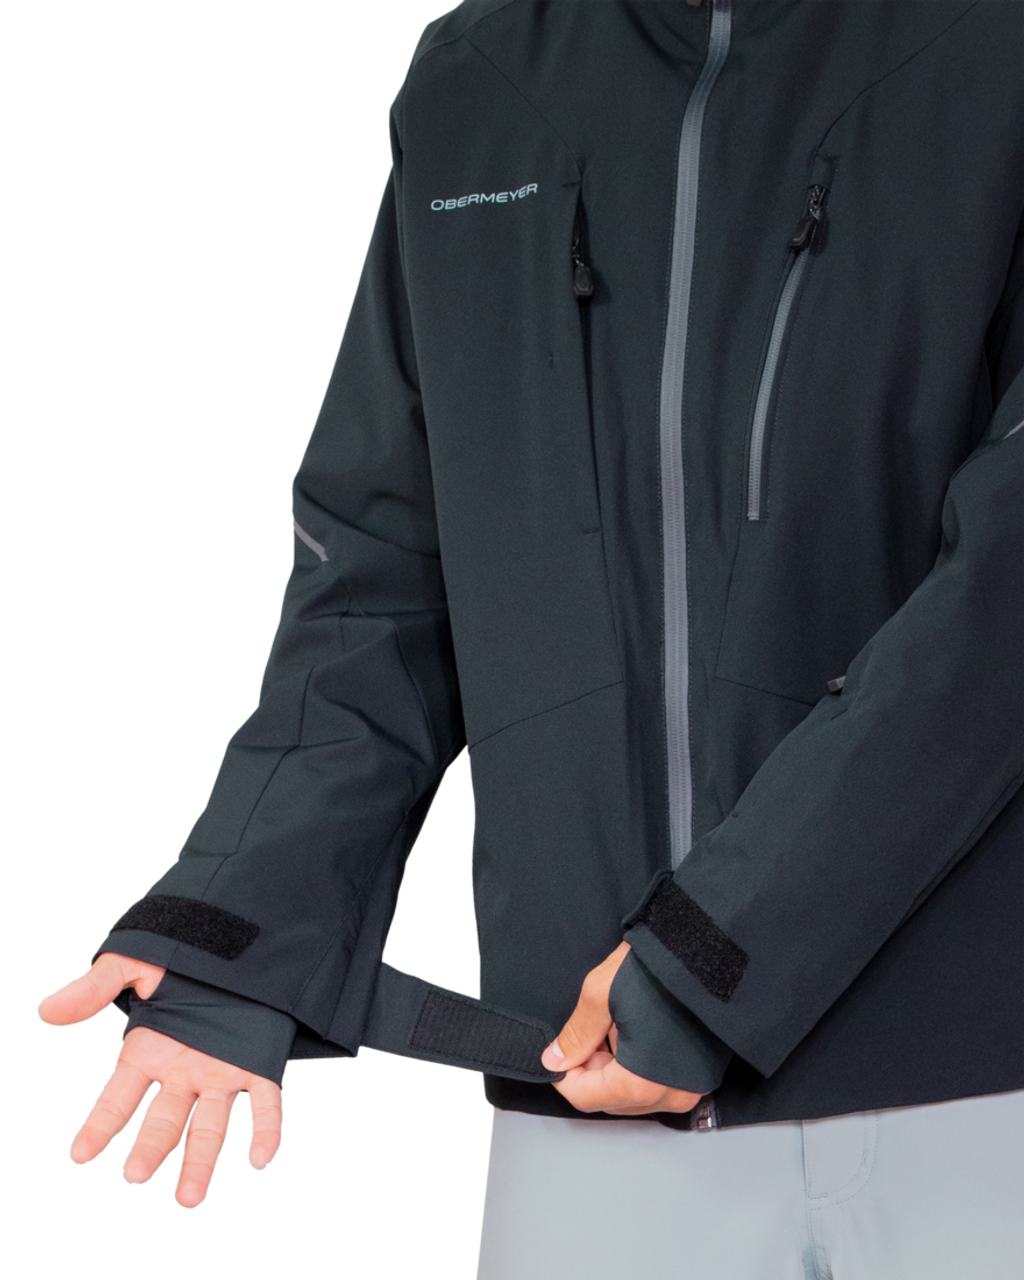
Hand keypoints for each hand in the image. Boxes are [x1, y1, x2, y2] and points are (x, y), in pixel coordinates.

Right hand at [37, 951, 282, 1208]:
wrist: (241, 936)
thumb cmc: (183, 950)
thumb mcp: (136, 963)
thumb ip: (94, 988)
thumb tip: (45, 1011)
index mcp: (151, 1049)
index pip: (119, 1096)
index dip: (99, 1123)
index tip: (79, 1154)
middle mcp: (185, 1068)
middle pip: (164, 1118)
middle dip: (151, 1145)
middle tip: (138, 1174)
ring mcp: (222, 1069)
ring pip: (211, 1122)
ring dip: (201, 1158)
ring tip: (190, 1197)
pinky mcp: (260, 1061)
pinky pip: (265, 1100)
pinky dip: (266, 1128)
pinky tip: (262, 1158)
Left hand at [540, 942, 703, 1115]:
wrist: (714, 947)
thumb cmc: (659, 966)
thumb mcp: (601, 993)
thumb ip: (576, 1035)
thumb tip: (555, 1060)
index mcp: (643, 1082)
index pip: (585, 1097)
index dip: (564, 1075)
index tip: (559, 1051)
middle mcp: (672, 1095)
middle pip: (612, 1099)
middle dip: (592, 1069)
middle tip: (591, 1029)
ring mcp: (692, 1088)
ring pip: (635, 1094)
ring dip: (616, 1067)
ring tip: (617, 1024)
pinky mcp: (703, 1074)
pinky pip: (660, 1084)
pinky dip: (640, 1066)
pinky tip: (638, 1031)